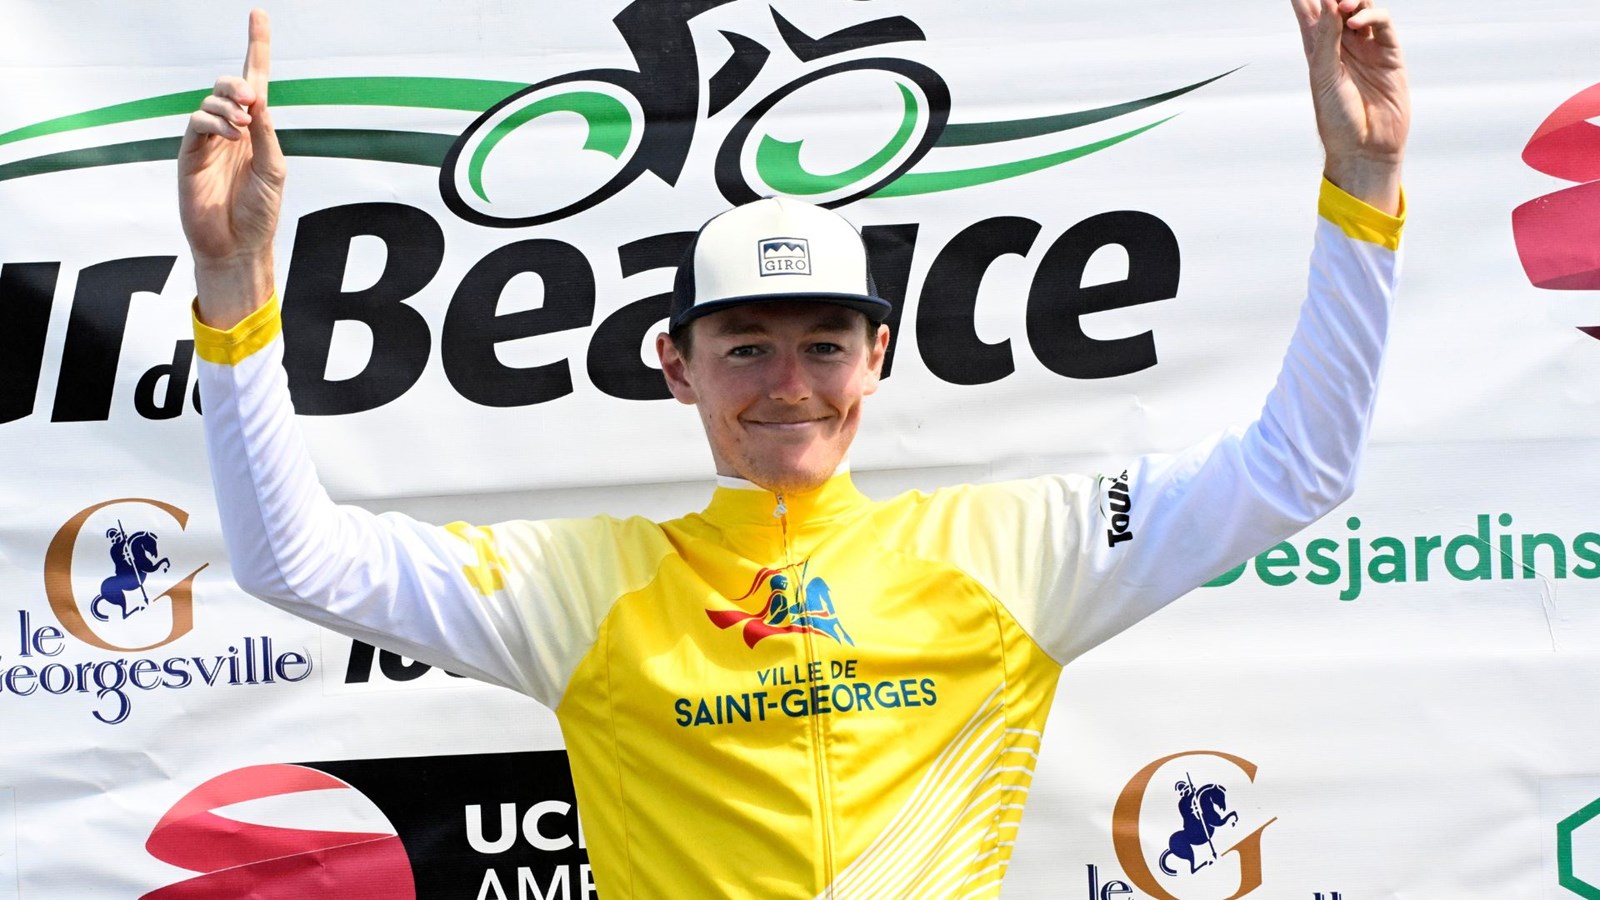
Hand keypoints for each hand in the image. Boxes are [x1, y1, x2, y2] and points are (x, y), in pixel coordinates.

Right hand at [178, 9, 284, 327]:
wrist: (238, 246)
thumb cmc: (259, 211)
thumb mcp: (274, 169)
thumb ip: (266, 133)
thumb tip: (258, 98)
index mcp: (257, 130)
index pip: (255, 80)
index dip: (256, 47)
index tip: (258, 14)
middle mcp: (231, 130)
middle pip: (229, 85)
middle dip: (238, 83)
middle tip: (251, 98)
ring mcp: (208, 141)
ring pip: (211, 102)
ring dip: (229, 107)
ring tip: (244, 124)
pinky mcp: (189, 154)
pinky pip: (196, 124)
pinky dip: (215, 122)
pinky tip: (232, 133)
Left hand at [1290, 0, 1407, 213]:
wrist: (1364, 148)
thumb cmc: (1338, 119)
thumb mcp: (1323, 75)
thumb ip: (1325, 37)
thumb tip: (1326, 0)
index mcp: (1318, 50)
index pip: (1309, 12)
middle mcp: (1342, 45)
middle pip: (1337, 4)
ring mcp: (1368, 47)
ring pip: (1362, 6)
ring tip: (1342, 3)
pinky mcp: (1390, 53)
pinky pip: (1383, 24)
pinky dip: (1371, 15)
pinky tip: (1356, 21)